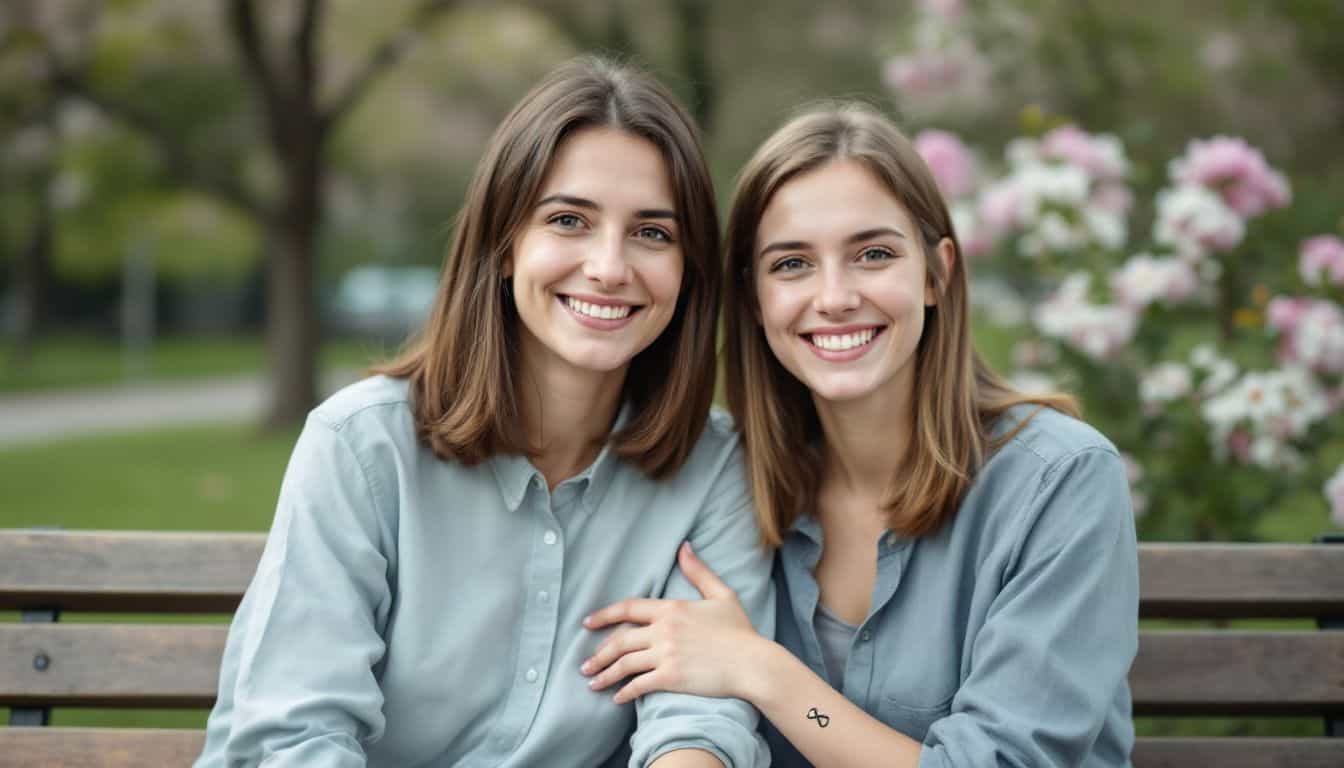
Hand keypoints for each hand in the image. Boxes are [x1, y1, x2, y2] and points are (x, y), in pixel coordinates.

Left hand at [582, 542, 763, 703]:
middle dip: (598, 654)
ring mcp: (666, 654)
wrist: (752, 662)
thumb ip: (698, 572)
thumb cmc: (740, 631)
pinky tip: (617, 698)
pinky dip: (624, 692)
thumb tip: (684, 547)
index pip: (628, 608)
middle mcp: (664, 630)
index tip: (587, 623)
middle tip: (585, 665)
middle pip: (620, 640)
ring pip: (624, 664)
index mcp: (671, 609)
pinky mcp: (671, 677)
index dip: (604, 615)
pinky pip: (639, 685)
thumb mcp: (721, 595)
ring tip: (593, 683)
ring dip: (605, 674)